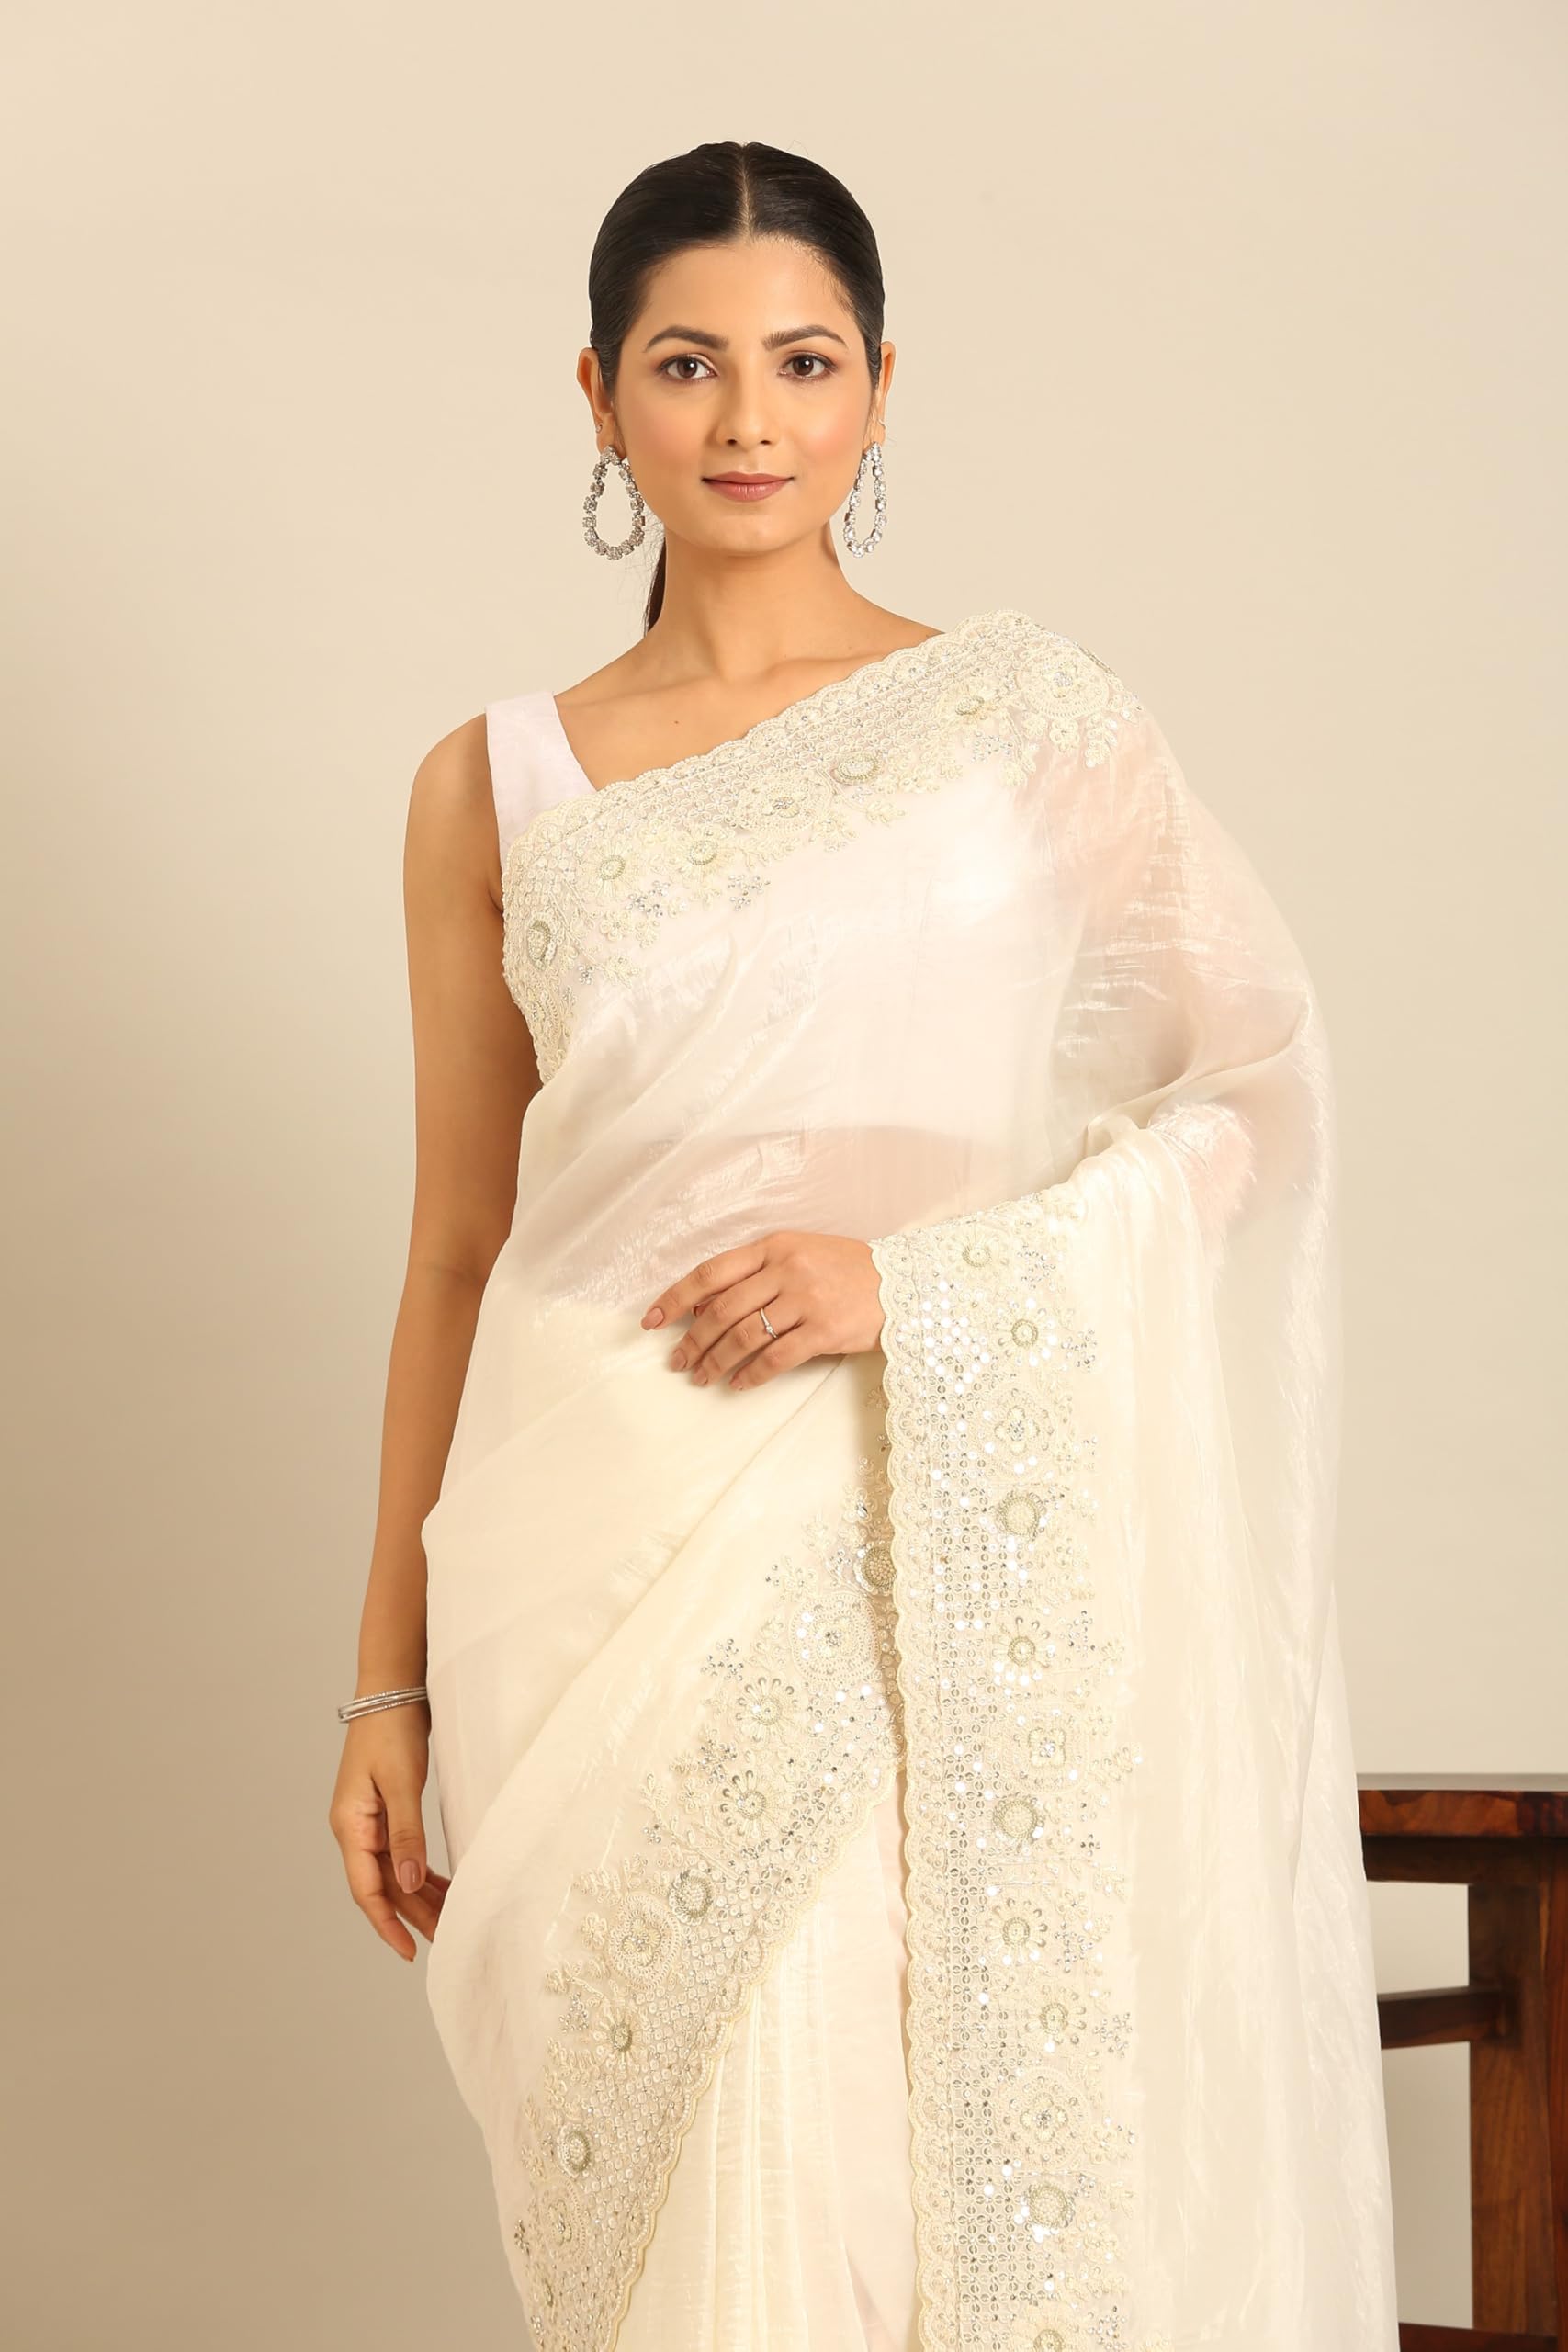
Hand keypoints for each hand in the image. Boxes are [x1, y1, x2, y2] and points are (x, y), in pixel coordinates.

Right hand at [327, 1705, 449, 1962]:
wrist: (391, 1689)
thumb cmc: (391, 1730)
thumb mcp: (402, 1783)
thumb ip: (407, 1834)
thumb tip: (411, 1884)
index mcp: (350, 1825)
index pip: (366, 1889)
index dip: (387, 1923)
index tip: (409, 1951)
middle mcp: (354, 1828)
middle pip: (382, 1885)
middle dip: (411, 1914)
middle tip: (445, 1938)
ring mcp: (368, 1820)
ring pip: (392, 1871)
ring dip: (418, 1895)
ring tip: (449, 1917)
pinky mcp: (384, 1810)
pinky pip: (399, 1853)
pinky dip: (419, 1871)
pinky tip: (440, 1885)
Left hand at [641, 1230, 885, 1391]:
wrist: (903, 1283)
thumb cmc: (846, 1270)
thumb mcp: (799, 1255)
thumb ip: (754, 1274)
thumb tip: (702, 1305)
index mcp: (775, 1246)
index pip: (710, 1272)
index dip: (675, 1297)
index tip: (651, 1320)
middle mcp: (787, 1270)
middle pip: (722, 1309)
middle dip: (692, 1339)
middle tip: (677, 1360)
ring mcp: (806, 1300)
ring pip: (744, 1336)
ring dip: (716, 1361)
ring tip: (701, 1377)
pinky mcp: (825, 1331)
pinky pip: (777, 1358)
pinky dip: (752, 1375)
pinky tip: (738, 1385)